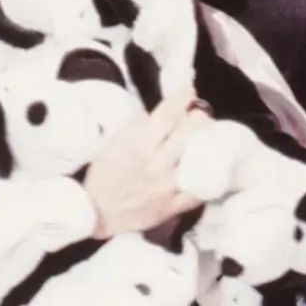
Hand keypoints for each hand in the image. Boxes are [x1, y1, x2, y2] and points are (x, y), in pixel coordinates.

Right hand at [82, 87, 211, 238]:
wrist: (95, 215)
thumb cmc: (102, 177)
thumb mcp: (112, 144)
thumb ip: (136, 128)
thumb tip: (158, 112)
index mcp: (137, 145)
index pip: (166, 114)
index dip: (182, 98)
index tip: (189, 91)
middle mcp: (155, 163)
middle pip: (189, 132)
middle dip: (200, 117)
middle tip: (201, 115)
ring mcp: (167, 186)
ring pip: (199, 157)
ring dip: (208, 143)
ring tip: (209, 137)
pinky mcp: (174, 206)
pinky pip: (200, 189)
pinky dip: (208, 176)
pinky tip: (211, 166)